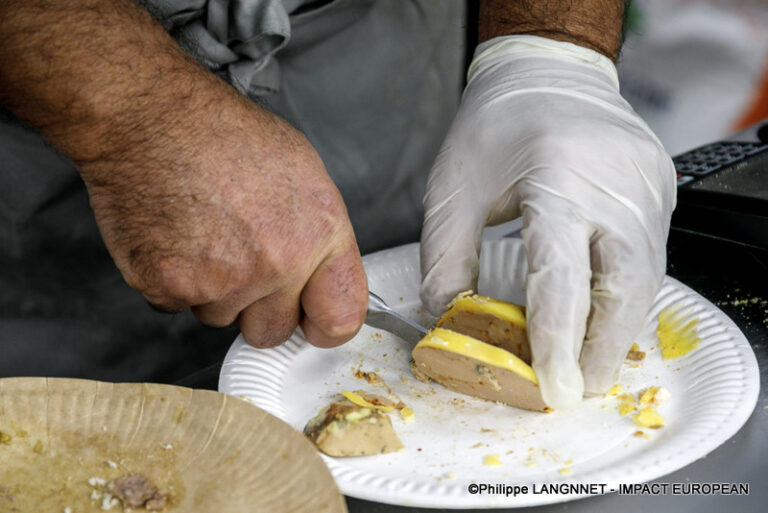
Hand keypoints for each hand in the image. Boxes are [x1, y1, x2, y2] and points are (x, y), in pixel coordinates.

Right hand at [82, 93, 367, 348]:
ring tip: (203, 233)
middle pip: (272, 331)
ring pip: (221, 317)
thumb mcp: (302, 173)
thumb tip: (321, 279)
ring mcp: (222, 281)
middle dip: (258, 308)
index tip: (312, 321)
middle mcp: (277, 264)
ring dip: (213, 290)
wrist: (149, 118)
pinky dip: (173, 280)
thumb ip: (318, 238)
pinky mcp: (170, 288)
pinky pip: (177, 306)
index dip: (323, 325)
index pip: (340, 319)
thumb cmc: (223, 135)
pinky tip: (174, 236)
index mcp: (319, 234)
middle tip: (239, 260)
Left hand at [420, 36, 675, 408]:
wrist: (547, 73)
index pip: (562, 277)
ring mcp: (646, 188)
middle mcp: (615, 187)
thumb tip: (446, 315)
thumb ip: (444, 256)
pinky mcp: (659, 191)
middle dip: (601, 349)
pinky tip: (601, 317)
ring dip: (616, 329)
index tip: (551, 386)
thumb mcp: (453, 186)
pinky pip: (650, 258)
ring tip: (584, 362)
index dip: (557, 341)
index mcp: (559, 179)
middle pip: (624, 289)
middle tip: (575, 387)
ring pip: (646, 280)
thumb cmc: (496, 124)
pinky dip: (625, 296)